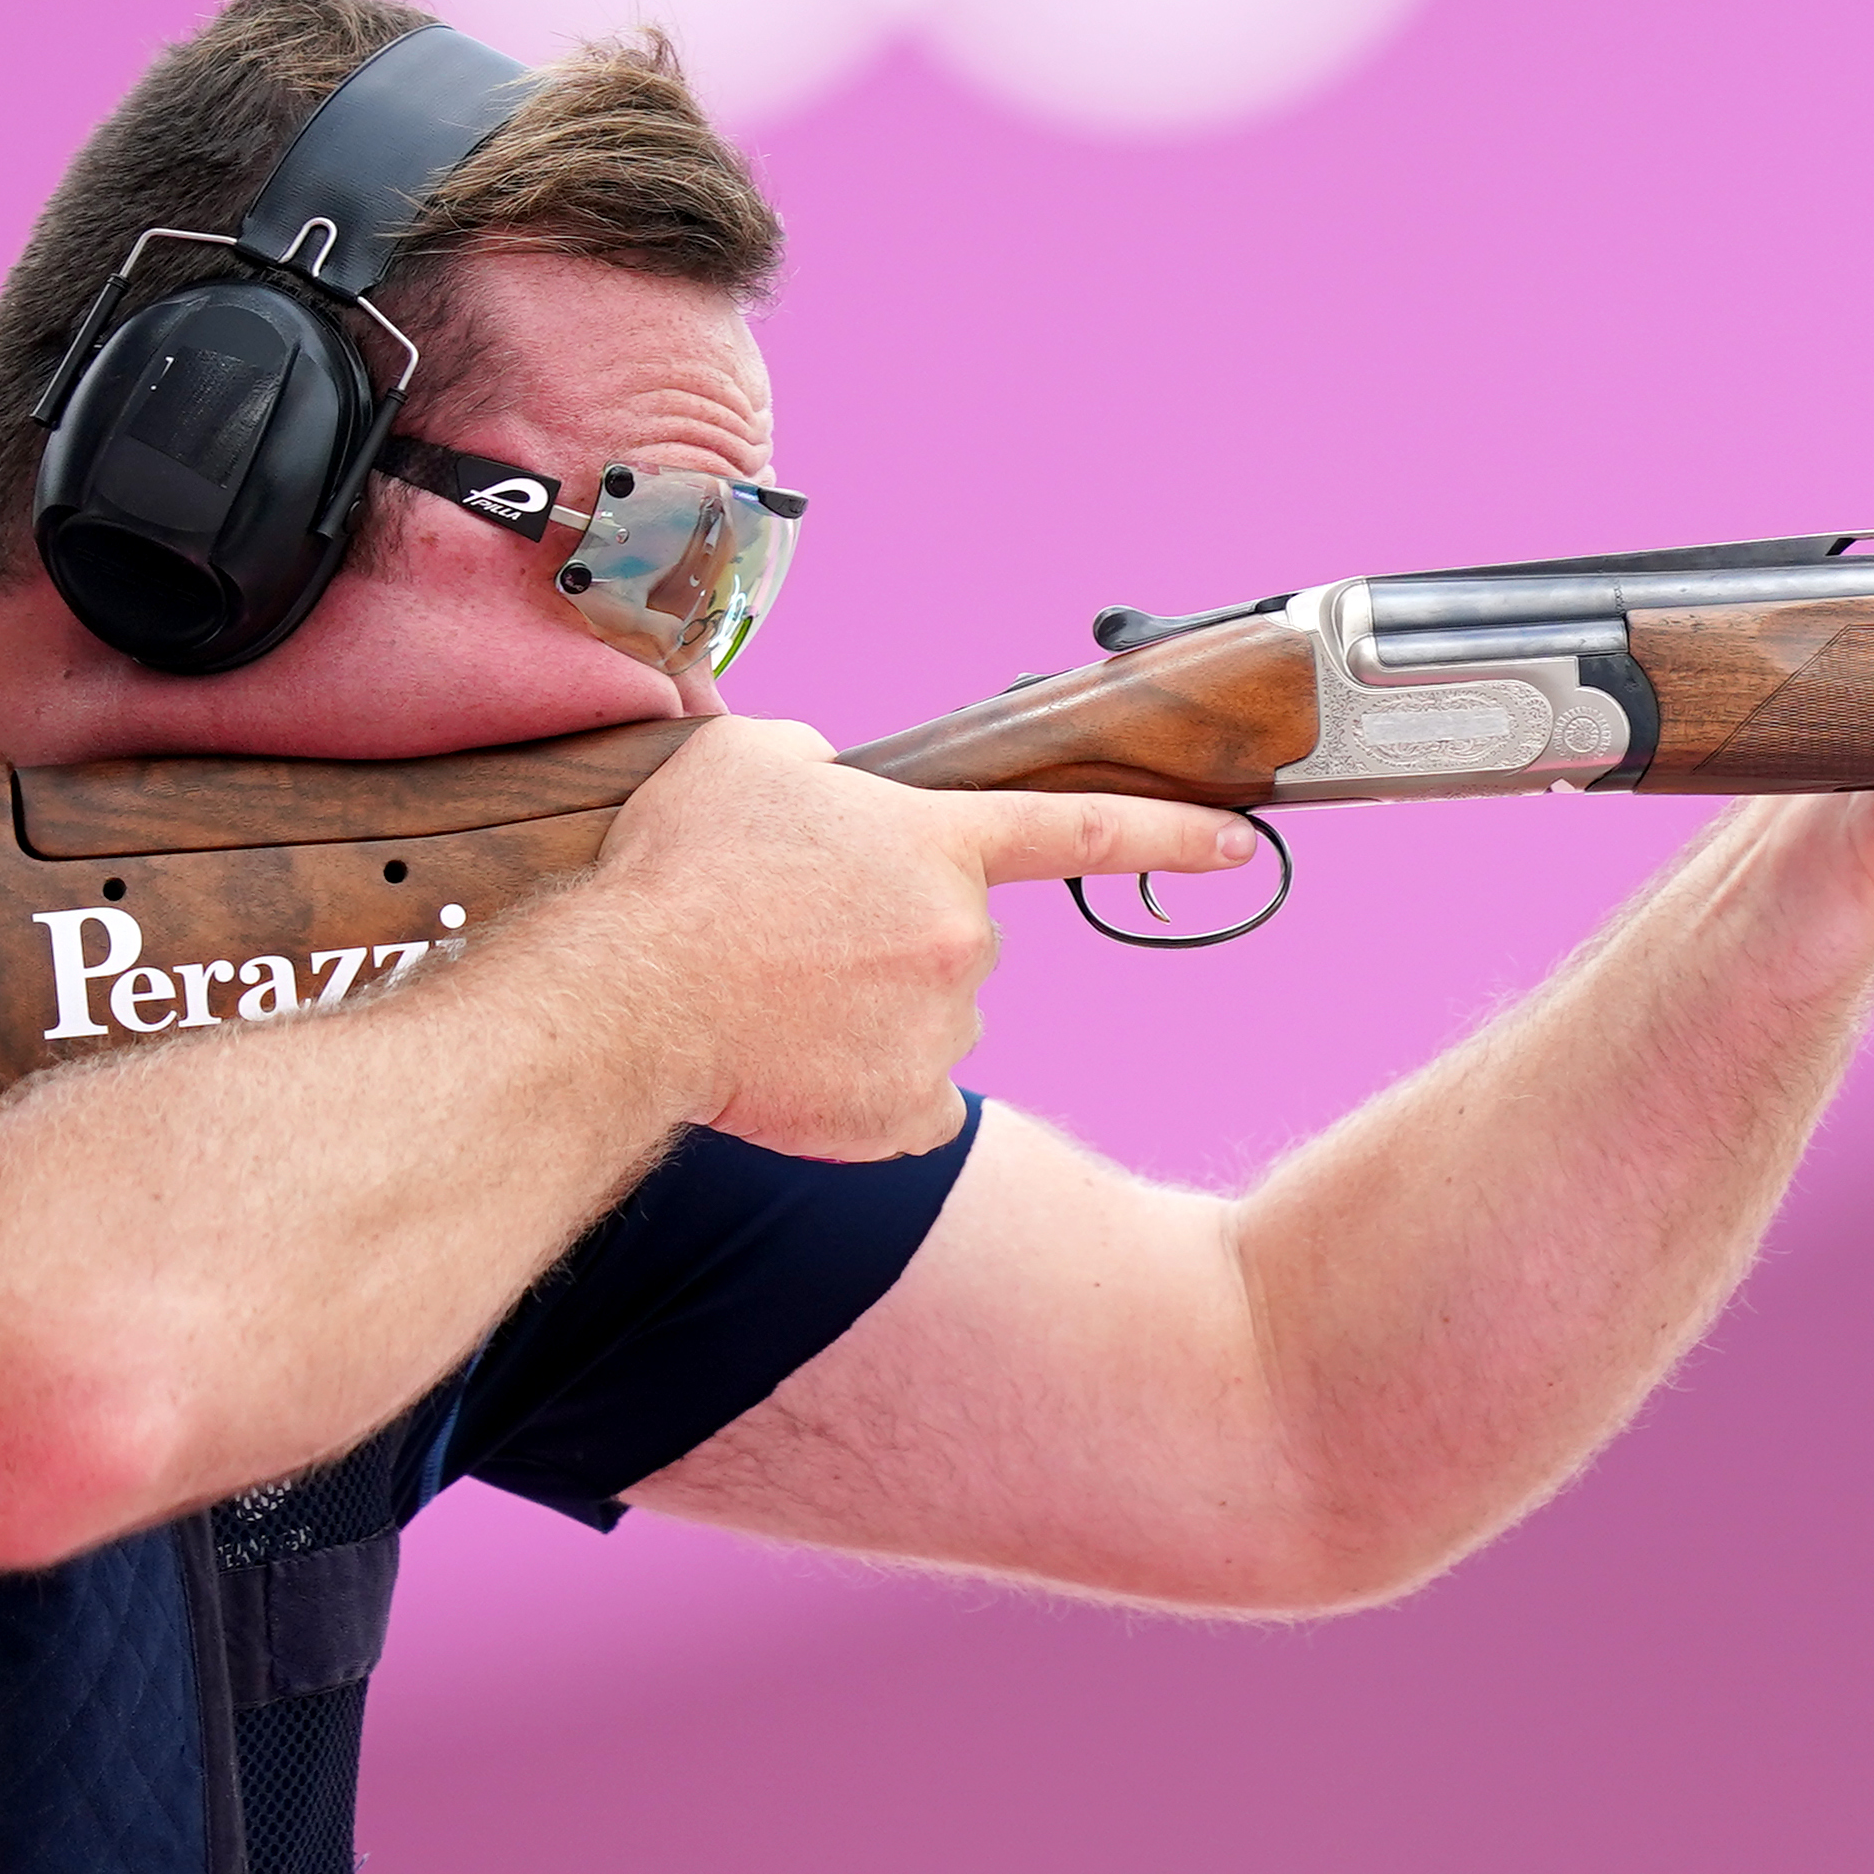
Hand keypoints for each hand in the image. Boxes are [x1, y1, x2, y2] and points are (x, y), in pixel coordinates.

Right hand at [579, 716, 1259, 1158]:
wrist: (630, 1000)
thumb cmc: (682, 873)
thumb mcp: (747, 760)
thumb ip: (813, 758)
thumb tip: (824, 778)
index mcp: (940, 846)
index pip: (1083, 833)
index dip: (1172, 839)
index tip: (1244, 846)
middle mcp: (965, 940)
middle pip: (958, 940)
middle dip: (893, 940)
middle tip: (796, 938)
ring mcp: (946, 1032)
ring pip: (928, 1020)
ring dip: (870, 1014)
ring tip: (775, 999)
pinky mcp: (911, 1114)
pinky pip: (904, 1103)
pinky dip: (859, 1092)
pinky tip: (796, 1066)